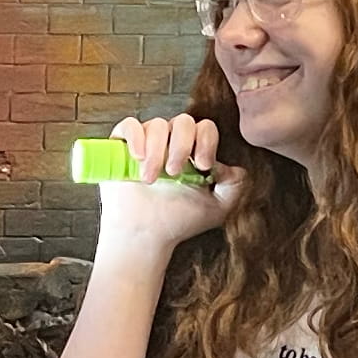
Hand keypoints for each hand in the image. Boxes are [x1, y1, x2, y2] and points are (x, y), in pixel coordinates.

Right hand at [93, 112, 237, 264]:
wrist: (146, 236)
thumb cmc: (178, 222)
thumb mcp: (218, 208)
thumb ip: (235, 185)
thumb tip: (232, 166)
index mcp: (194, 152)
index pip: (205, 128)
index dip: (206, 141)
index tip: (203, 165)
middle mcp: (171, 143)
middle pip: (183, 122)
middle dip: (181, 146)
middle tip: (174, 172)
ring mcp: (146, 143)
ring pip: (156, 124)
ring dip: (156, 151)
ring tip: (151, 179)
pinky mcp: (122, 147)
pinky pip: (129, 125)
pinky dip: (135, 136)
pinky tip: (138, 157)